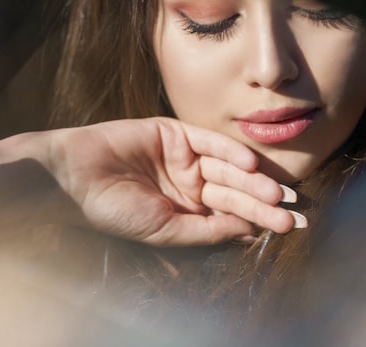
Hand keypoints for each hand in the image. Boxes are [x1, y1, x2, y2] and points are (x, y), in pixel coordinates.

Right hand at [0, 118, 302, 245]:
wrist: (74, 176)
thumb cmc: (112, 210)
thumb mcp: (164, 230)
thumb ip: (207, 231)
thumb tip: (249, 234)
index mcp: (186, 211)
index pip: (231, 216)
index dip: (260, 222)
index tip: (289, 229)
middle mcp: (188, 184)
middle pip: (235, 192)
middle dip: (264, 204)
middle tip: (292, 214)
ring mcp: (183, 158)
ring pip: (227, 169)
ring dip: (253, 181)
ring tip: (276, 195)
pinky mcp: (174, 132)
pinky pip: (209, 142)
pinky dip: (231, 152)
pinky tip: (251, 166)